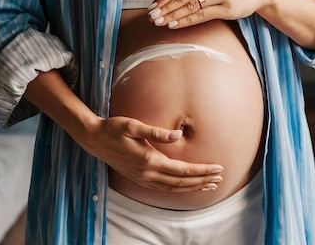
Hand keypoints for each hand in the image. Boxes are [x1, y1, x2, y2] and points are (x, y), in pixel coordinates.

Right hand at [82, 116, 223, 191]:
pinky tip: (187, 186)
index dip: (202, 170)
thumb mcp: (133, 125)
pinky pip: (164, 188)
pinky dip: (179, 189)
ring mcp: (143, 179)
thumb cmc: (114, 128)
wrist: (94, 140)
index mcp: (149, 160)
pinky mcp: (140, 179)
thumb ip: (156, 132)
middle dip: (202, 180)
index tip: (218, 168)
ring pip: (174, 188)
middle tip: (220, 178)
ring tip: (209, 184)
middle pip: (182, 182)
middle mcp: (147, 173)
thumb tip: (178, 134)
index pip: (183, 170)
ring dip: (193, 187)